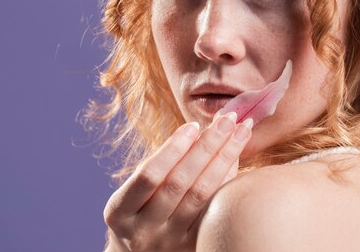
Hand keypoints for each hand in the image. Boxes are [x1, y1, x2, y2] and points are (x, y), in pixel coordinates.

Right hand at [103, 112, 252, 251]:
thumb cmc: (137, 210)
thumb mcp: (133, 191)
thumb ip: (160, 165)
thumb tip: (200, 130)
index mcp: (120, 212)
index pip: (149, 175)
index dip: (172, 149)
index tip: (194, 125)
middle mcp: (143, 231)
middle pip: (179, 183)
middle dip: (206, 147)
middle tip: (228, 120)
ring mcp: (169, 243)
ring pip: (200, 196)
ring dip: (223, 160)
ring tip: (239, 133)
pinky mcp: (191, 248)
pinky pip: (212, 210)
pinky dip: (226, 181)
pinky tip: (236, 160)